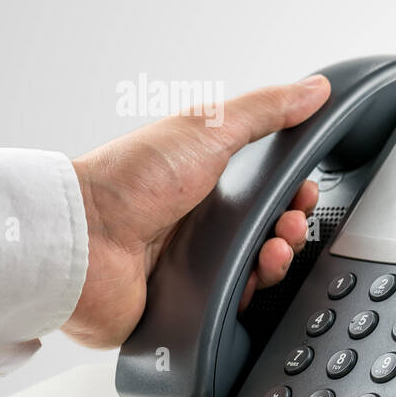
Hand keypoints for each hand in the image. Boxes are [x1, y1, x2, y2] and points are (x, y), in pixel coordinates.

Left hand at [63, 75, 331, 347]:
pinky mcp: (188, 304)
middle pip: (270, 232)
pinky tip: (250, 277)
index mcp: (205, 181)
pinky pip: (236, 306)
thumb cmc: (126, 181)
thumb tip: (312, 90)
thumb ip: (264, 110)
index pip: (268, 189)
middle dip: (293, 227)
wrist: (83, 241)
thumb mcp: (206, 128)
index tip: (305, 189)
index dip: (294, 192)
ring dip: (279, 259)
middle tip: (291, 221)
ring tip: (274, 249)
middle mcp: (200, 225)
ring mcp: (194, 266)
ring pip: (259, 271)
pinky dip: (252, 293)